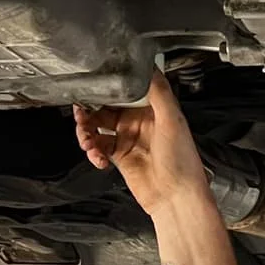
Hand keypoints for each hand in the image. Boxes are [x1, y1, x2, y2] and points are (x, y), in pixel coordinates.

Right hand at [73, 71, 209, 220]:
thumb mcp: (172, 119)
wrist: (176, 197)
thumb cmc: (183, 162)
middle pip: (105, 107)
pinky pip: (98, 148)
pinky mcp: (120, 157)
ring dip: (87, 132)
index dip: (107, 89)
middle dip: (89, 110)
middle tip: (81, 114)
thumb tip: (148, 67)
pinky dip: (93, 152)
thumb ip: (158, 92)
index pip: (124, 90)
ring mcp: (128, 139)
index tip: (93, 88)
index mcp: (154, 108)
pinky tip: (97, 157)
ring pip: (98, 127)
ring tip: (87, 140)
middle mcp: (139, 121)